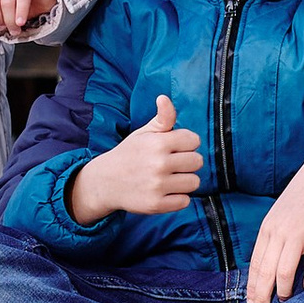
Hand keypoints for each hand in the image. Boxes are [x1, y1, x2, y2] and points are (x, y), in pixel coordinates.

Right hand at [66, 91, 202, 224]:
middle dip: (188, 162)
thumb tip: (164, 97)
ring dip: (185, 181)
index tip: (175, 147)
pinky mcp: (156, 205)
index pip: (194, 140)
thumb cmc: (130, 154)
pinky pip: (185, 201)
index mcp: (158, 143)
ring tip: (170, 178)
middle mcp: (159, 164)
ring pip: (194, 182)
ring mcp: (158, 186)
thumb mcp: (143, 133)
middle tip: (173, 164)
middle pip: (197, 161)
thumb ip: (162, 117)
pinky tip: (166, 191)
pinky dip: (178, 198)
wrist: (106, 182)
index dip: (186, 143)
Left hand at [245, 135, 303, 302]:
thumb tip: (270, 262)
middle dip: (262, 296)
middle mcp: (279, 231)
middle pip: (266, 272)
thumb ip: (275, 235)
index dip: (253, 286)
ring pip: (285, 271)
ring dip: (284, 292)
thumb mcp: (281, 213)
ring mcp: (298, 232)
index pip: (256, 264)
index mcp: (268, 227)